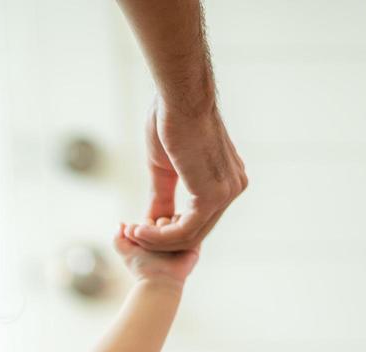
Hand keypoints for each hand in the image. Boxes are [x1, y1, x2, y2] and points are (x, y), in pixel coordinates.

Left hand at [115, 222, 198, 284]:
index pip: (150, 219)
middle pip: (163, 217)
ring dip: (167, 227)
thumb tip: (121, 224)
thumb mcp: (124, 251)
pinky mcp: (194, 243)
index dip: (144, 225)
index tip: (138, 234)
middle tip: (151, 238)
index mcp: (153, 236)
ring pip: (176, 220)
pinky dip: (182, 229)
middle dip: (155, 226)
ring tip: (162, 242)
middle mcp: (167, 236)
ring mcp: (181, 239)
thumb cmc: (142, 268)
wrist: (159, 281)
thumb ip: (118, 237)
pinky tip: (174, 239)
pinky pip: (190, 226)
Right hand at [127, 97, 246, 250]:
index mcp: (227, 179)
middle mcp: (233, 187)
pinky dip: (159, 236)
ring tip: (132, 232)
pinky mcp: (212, 196)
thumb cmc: (170, 121)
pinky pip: (184, 231)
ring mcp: (226, 193)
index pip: (200, 218)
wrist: (179, 98)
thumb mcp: (164, 168)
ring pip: (190, 235)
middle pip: (197, 231)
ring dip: (156, 240)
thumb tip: (152, 222)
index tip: (142, 226)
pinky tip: (139, 229)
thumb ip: (162, 196)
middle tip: (133, 234)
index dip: (170, 229)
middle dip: (162, 239)